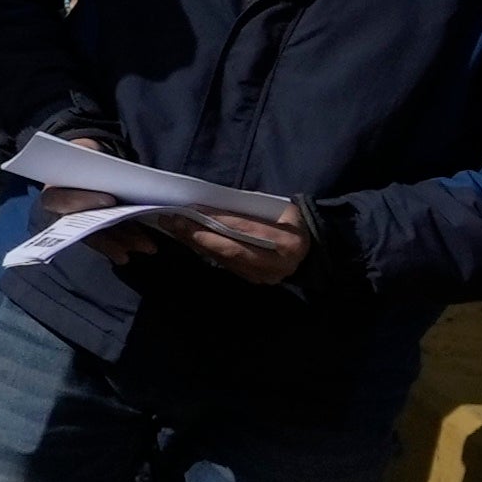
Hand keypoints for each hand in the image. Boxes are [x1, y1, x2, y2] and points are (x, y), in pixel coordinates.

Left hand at [182, 200, 313, 285]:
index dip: (218, 219)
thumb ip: (252, 209)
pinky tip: (187, 238)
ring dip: (195, 242)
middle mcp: (277, 263)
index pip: (246, 229)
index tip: (192, 208)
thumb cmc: (291, 222)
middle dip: (198, 234)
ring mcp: (265, 276)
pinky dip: (204, 250)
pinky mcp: (253, 279)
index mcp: (289, 241)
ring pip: (223, 258)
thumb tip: (212, 203)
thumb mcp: (281, 210)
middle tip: (172, 220)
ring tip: (172, 227)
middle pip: (230, 249)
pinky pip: (224, 264)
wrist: (310, 249)